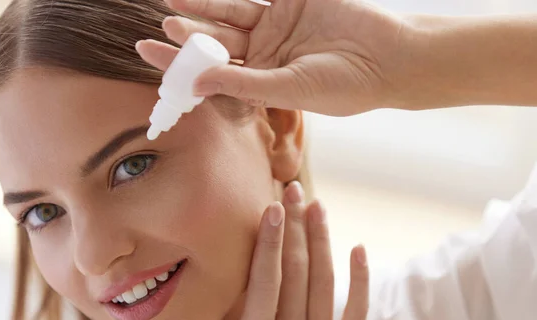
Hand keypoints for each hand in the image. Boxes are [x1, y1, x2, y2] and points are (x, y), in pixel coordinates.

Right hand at [112, 181, 369, 319]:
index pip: (264, 281)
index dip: (269, 241)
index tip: (272, 207)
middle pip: (295, 271)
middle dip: (294, 226)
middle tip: (295, 190)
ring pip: (324, 283)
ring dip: (322, 241)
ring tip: (318, 206)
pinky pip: (356, 312)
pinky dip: (360, 280)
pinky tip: (359, 249)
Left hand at [135, 0, 406, 115]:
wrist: (388, 58)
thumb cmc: (343, 85)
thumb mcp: (288, 89)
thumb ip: (242, 84)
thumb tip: (195, 83)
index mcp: (260, 82)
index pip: (213, 74)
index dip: (183, 67)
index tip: (151, 57)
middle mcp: (264, 54)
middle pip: (217, 44)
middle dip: (189, 36)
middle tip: (163, 28)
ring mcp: (276, 25)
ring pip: (231, 14)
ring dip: (203, 8)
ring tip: (172, 2)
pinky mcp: (290, 1)